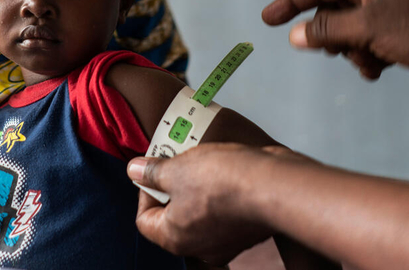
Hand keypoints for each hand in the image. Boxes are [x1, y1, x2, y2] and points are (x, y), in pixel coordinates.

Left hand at [127, 144, 299, 265]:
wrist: (274, 185)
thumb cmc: (223, 181)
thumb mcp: (175, 169)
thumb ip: (151, 173)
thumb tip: (134, 170)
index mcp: (175, 239)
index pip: (144, 220)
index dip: (144, 191)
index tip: (153, 170)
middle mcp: (200, 247)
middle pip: (171, 216)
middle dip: (170, 185)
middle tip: (175, 161)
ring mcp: (226, 240)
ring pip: (198, 211)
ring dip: (194, 185)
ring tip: (199, 160)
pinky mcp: (246, 228)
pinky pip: (222, 209)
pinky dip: (217, 190)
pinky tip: (222, 169)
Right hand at [262, 0, 408, 94]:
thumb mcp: (368, 28)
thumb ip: (327, 31)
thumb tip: (295, 35)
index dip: (290, 2)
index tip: (267, 19)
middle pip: (331, 13)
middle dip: (329, 36)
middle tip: (332, 50)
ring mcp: (388, 16)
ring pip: (347, 34)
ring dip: (350, 52)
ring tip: (368, 60)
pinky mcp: (399, 39)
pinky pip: (365, 48)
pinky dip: (366, 61)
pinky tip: (379, 69)